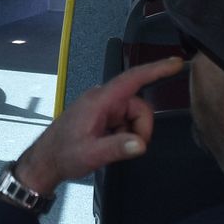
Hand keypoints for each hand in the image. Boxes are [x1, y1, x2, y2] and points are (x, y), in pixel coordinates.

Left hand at [15, 57, 183, 192]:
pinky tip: (109, 143)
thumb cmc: (64, 155)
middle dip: (141, 127)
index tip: (177, 62)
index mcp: (100, 100)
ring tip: (112, 147)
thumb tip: (141, 143)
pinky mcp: (102, 116)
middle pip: (139, 105)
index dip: (156, 69)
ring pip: (134, 115)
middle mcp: (103, 99)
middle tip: (130, 147)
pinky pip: (125, 121)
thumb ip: (116, 148)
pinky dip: (124, 134)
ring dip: (131, 133)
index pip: (132, 79)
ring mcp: (102, 107)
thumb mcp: (91, 154)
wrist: (46, 161)